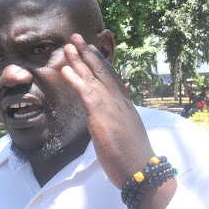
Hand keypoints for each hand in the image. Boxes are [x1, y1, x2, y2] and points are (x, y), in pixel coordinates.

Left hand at [61, 34, 175, 208]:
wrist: (143, 171)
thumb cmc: (134, 159)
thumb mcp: (125, 135)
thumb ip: (116, 124)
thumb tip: (107, 122)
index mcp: (125, 106)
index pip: (111, 78)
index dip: (100, 62)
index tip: (90, 49)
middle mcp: (120, 101)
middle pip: (102, 72)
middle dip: (88, 53)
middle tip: (76, 37)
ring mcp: (112, 107)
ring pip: (94, 77)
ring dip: (79, 60)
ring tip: (68, 46)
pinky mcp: (102, 117)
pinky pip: (86, 93)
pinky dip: (76, 79)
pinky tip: (66, 69)